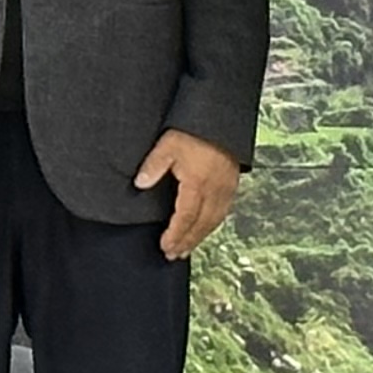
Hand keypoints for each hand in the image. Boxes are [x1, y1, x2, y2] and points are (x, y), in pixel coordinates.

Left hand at [137, 130, 241, 260]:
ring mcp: (226, 188)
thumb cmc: (194, 130)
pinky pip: (223, 211)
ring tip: (187, 248)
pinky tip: (206, 228)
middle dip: (187, 242)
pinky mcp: (232, 183)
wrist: (221, 117)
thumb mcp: (168, 144)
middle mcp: (215, 190)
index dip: (175, 235)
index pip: (186, 218)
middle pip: (201, 225)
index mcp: (197, 183)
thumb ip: (153, 166)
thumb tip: (140, 184)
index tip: (165, 246)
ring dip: (200, 237)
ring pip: (214, 221)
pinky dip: (212, 225)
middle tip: (174, 255)